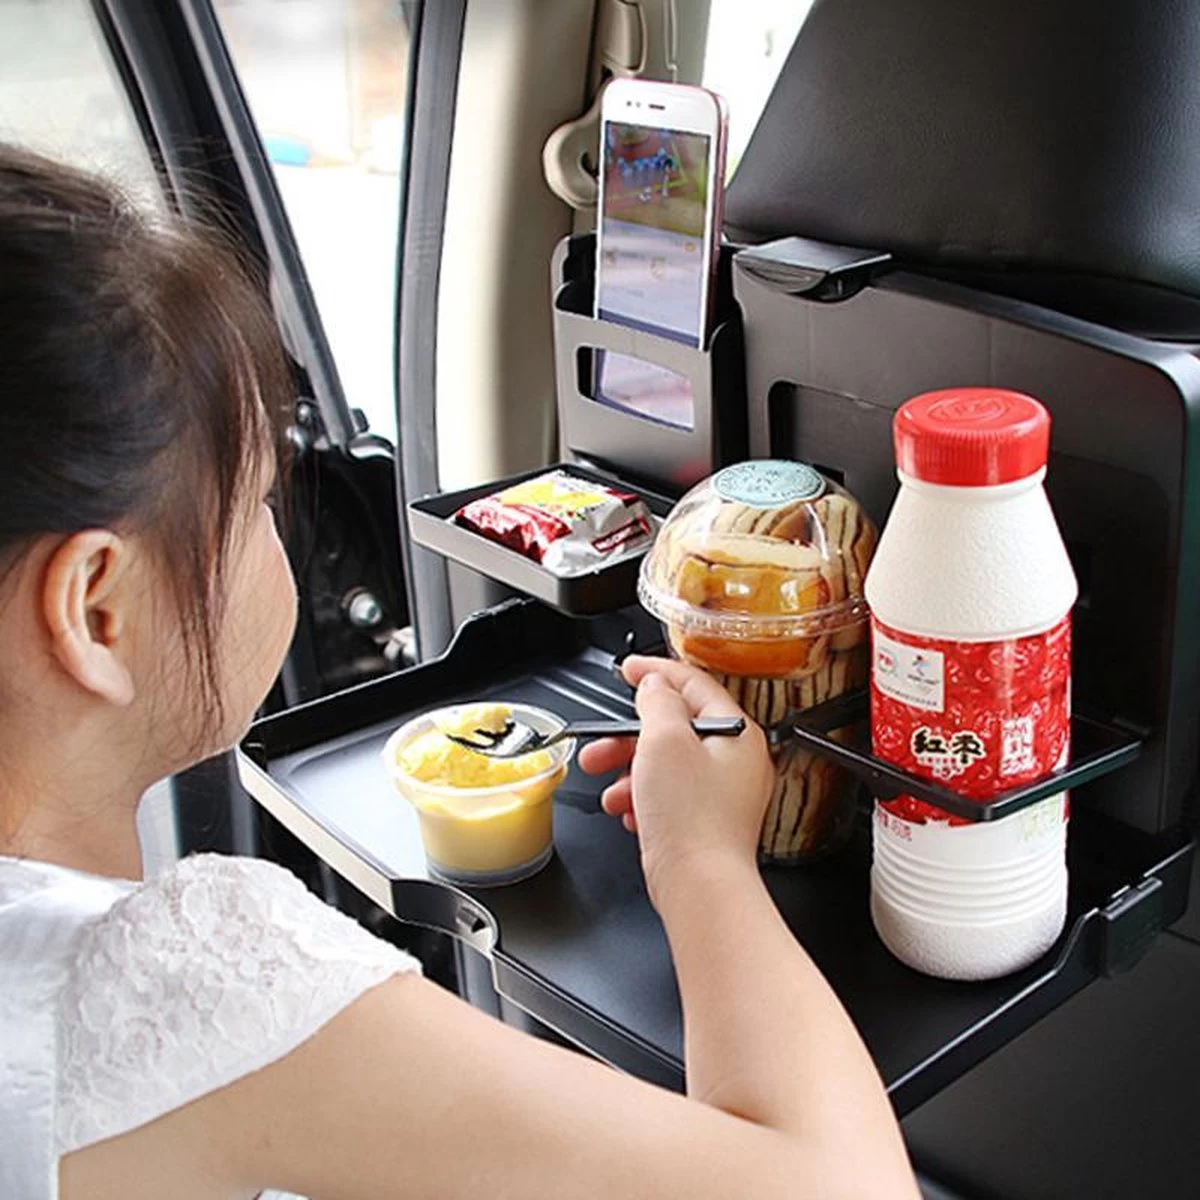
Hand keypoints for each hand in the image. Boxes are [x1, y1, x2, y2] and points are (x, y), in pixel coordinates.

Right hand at [579, 655, 772, 906]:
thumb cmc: (692, 819)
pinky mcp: (706, 823)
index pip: (695, 684)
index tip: (629, 669)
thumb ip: (658, 702)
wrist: (699, 887)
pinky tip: (628, 812)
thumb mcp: (665, 740)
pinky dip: (643, 800)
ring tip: (610, 790)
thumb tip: (655, 685)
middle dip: (629, 737)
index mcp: (737, 733)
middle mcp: (736, 762)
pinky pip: (668, 797)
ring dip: (630, 772)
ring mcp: (723, 795)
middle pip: (675, 729)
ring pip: (667, 766)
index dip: (656, 671)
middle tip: (602, 745)